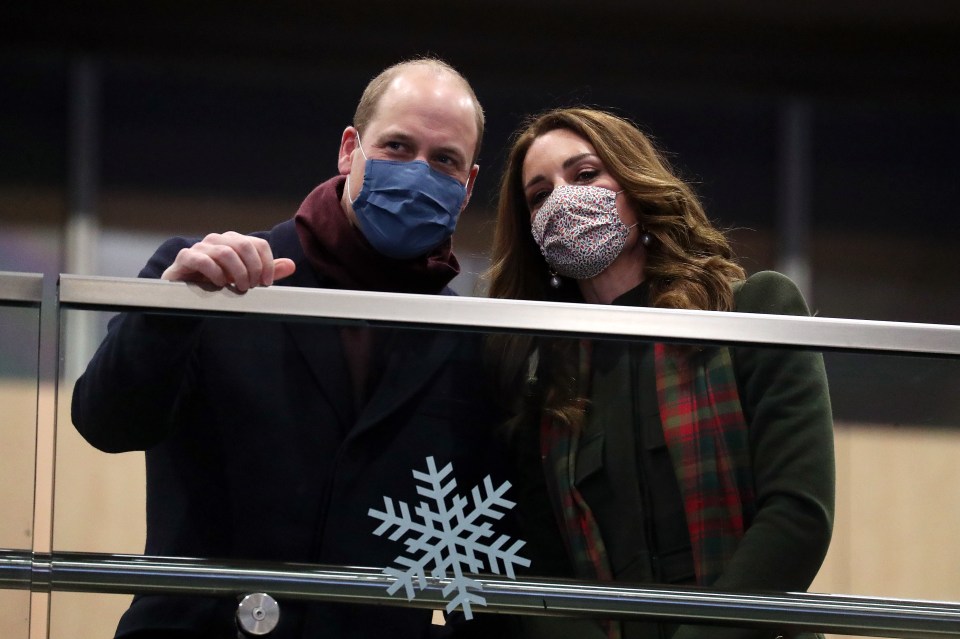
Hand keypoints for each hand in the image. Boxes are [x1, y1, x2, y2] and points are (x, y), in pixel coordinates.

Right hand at [161, 232, 295, 291]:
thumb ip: (266, 271)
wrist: (185, 295)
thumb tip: (292, 265)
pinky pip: (202, 259)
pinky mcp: (185, 257)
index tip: (267, 283)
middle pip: (243, 245)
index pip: (258, 244)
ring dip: (237, 273)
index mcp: (234, 242)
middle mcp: (218, 240)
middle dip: (253, 268)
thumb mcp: (246, 278)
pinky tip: (220, 284)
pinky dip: (215, 273)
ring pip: (225, 252)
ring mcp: (200, 247)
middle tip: (253, 287)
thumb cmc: (217, 283)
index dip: (267, 263)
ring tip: (239, 288)